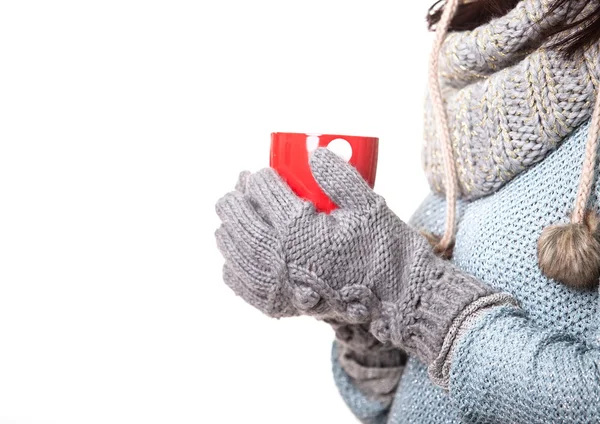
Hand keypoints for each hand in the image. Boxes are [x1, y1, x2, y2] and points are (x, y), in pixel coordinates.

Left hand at [216, 148, 495, 364]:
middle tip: (237, 188)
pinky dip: (234, 270)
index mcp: (299, 230)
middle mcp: (281, 258)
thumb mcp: (367, 205)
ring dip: (229, 231)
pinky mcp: (282, 304)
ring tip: (228, 218)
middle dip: (236, 200)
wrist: (397, 298)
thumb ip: (338, 176)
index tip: (261, 172)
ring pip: (237, 253)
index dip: (260, 179)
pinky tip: (233, 261)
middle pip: (244, 222)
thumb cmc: (384, 249)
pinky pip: (245, 286)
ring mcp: (278, 284)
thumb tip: (313, 154)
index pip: (266, 194)